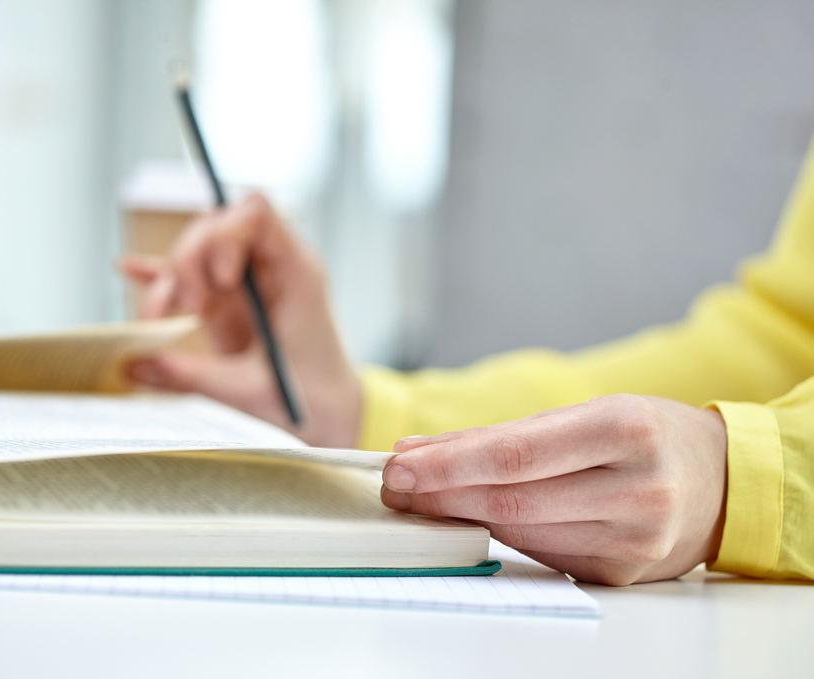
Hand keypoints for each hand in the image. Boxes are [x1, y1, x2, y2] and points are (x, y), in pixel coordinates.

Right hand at [121, 194, 360, 447]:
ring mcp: (244, 284)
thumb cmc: (311, 400)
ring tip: (157, 320)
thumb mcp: (251, 390)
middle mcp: (269, 268)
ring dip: (172, 281)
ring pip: (198, 253)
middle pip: (217, 227)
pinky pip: (190, 278)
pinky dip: (162, 274)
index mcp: (295, 272)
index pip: (257, 213)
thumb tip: (136, 365)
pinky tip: (129, 268)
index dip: (228, 233)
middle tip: (185, 309)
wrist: (329, 417)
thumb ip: (194, 376)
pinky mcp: (226, 304)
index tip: (221, 280)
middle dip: (190, 262)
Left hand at [380, 394, 727, 584]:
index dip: (449, 464)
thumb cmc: (646, 434)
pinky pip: (542, 553)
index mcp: (625, 430)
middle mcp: (636, 488)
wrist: (722, 482)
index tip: (400, 465)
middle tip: (395, 485)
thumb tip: (421, 452)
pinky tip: (474, 516)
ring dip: (460, 515)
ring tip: (421, 498)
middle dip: (440, 494)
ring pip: (519, 532)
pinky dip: (499, 533)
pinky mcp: (622, 573)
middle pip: (510, 500)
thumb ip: (505, 435)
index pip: (516, 455)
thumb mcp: (589, 412)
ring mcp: (633, 539)